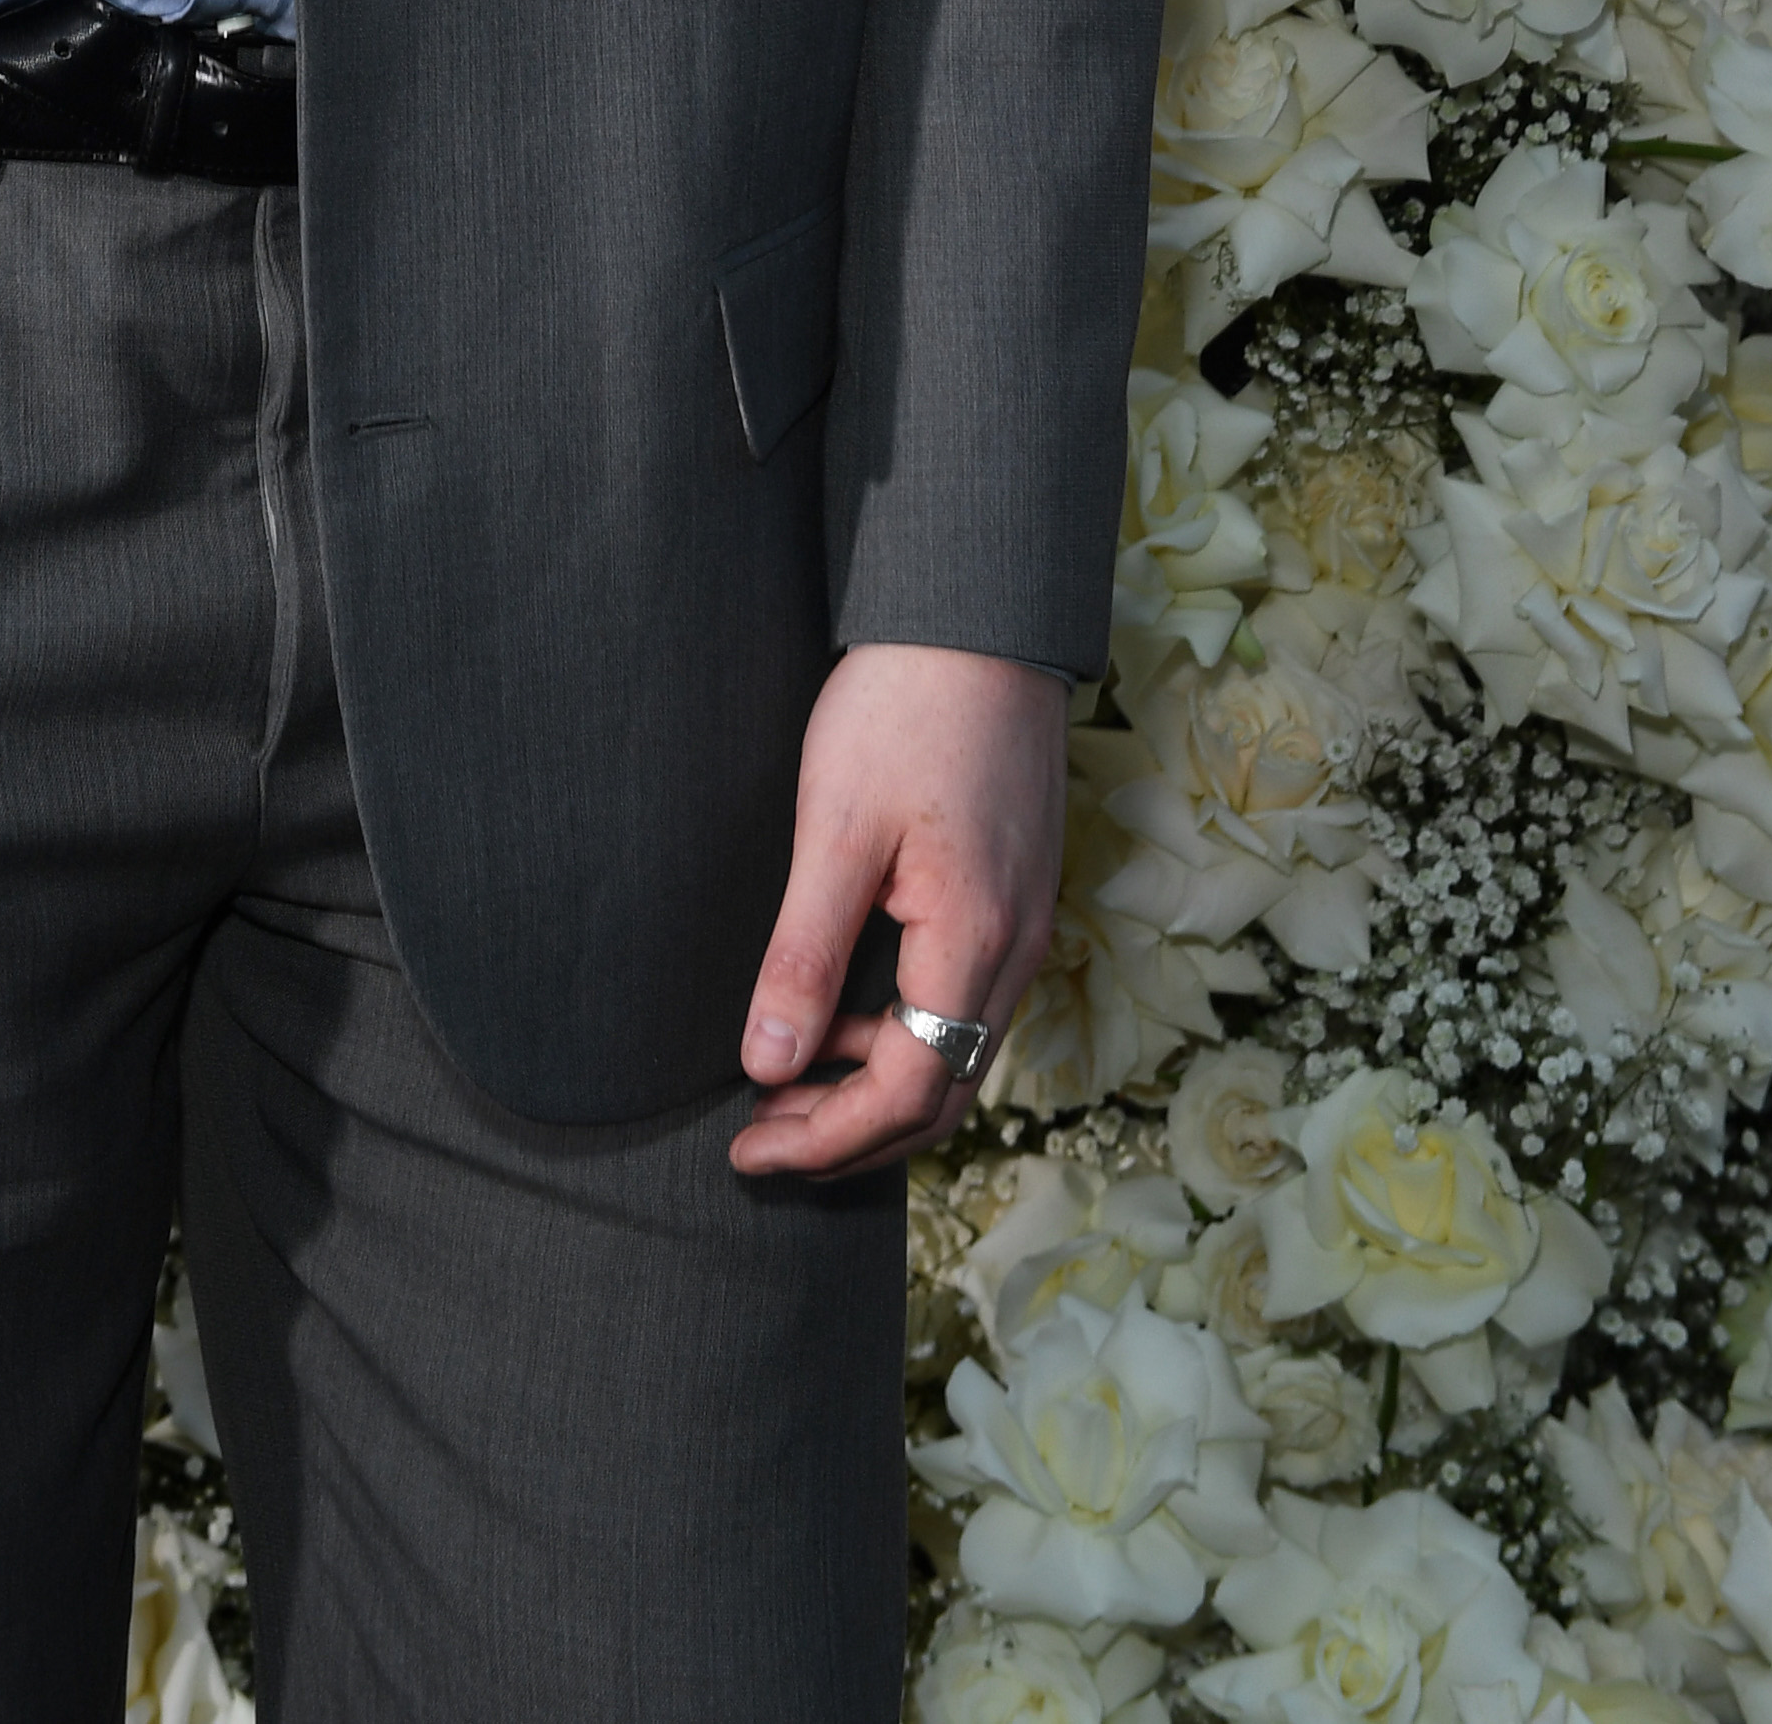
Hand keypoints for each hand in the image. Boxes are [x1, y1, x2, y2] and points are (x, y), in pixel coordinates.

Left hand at [730, 644, 1067, 1176]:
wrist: (979, 617)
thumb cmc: (903, 707)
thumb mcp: (835, 830)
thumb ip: (804, 955)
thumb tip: (768, 1067)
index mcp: (976, 941)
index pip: (908, 1091)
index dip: (826, 1140)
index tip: (747, 1153)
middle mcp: (1018, 950)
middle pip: (941, 1093)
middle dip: (849, 1136)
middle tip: (759, 1141)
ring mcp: (1025, 925)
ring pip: (956, 1054)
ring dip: (874, 1089)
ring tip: (782, 1085)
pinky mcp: (1015, 897)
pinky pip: (963, 1007)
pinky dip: (901, 1038)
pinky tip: (838, 1016)